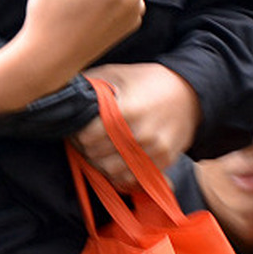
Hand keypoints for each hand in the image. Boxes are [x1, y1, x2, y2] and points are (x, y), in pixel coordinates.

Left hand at [70, 62, 201, 187]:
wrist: (191, 92)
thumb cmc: (147, 80)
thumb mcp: (115, 74)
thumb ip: (89, 86)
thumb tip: (61, 94)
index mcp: (125, 111)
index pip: (85, 136)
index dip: (76, 133)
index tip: (76, 128)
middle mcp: (140, 135)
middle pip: (95, 156)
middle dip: (85, 148)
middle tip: (84, 139)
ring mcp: (153, 151)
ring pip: (111, 172)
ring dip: (100, 163)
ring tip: (99, 149)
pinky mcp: (163, 162)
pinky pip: (132, 179)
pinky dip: (120, 173)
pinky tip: (116, 158)